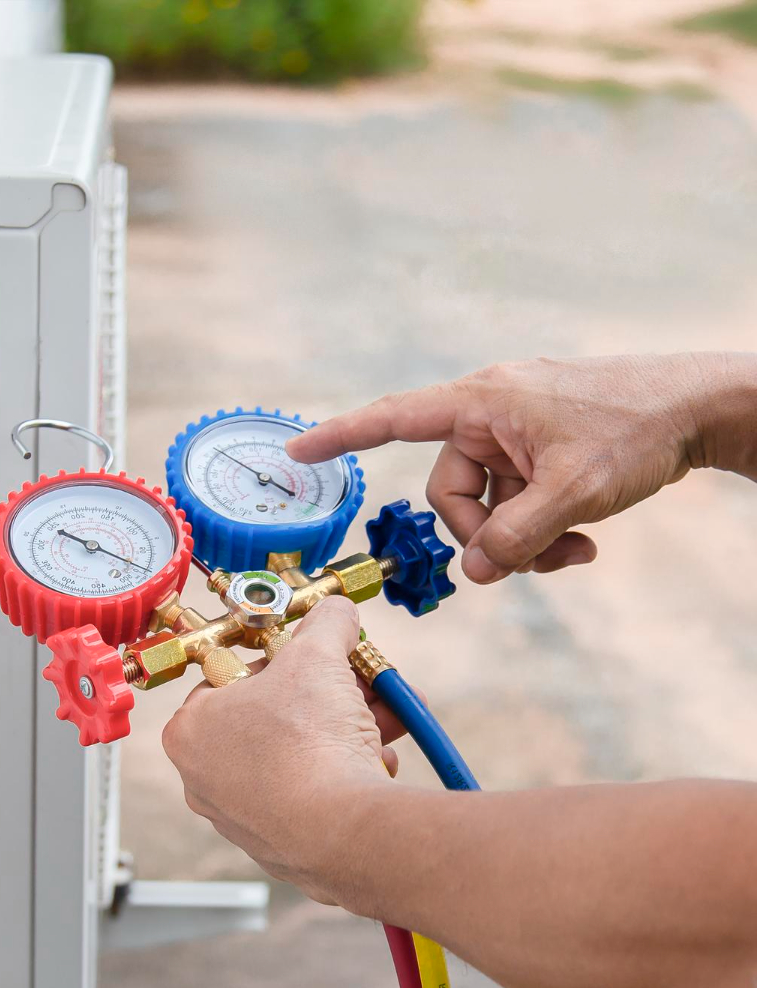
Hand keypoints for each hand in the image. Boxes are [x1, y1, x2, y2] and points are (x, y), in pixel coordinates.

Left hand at [161, 597, 401, 902]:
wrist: (343, 831)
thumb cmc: (308, 743)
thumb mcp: (318, 656)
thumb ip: (326, 625)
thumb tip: (337, 612)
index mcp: (191, 730)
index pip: (233, 678)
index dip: (283, 663)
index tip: (316, 659)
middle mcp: (205, 779)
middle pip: (274, 719)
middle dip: (328, 698)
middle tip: (362, 684)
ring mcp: (241, 817)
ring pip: (298, 758)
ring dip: (347, 732)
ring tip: (389, 719)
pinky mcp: (280, 846)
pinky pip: (314, 797)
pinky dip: (346, 775)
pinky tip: (379, 762)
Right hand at [287, 354, 755, 583]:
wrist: (703, 407)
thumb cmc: (637, 427)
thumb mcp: (572, 490)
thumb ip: (515, 537)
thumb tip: (474, 572)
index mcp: (482, 401)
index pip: (394, 418)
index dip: (341, 437)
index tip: (297, 454)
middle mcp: (490, 411)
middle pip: (451, 490)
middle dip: (486, 535)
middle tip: (529, 561)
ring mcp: (517, 431)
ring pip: (488, 503)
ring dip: (523, 538)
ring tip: (574, 551)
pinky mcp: (541, 448)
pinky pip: (518, 498)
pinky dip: (542, 526)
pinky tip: (583, 542)